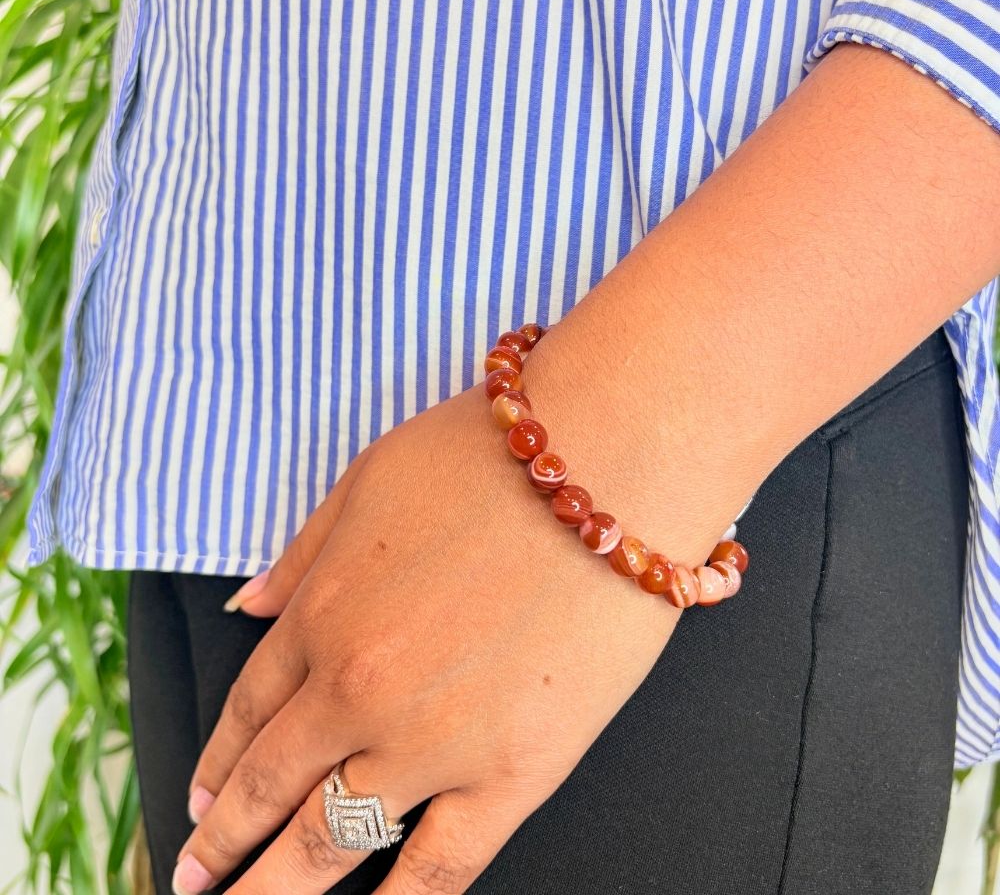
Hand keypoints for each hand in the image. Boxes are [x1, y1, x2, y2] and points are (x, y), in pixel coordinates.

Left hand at [174, 379, 696, 893]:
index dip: (219, 763)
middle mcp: (357, 688)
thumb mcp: (370, 479)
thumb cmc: (492, 455)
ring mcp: (430, 741)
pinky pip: (436, 872)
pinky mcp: (513, 773)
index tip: (203, 802)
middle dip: (222, 846)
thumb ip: (303, 551)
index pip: (248, 710)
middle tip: (193, 879)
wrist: (608, 459)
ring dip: (275, 891)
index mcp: (322, 613)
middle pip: (268, 788)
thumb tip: (246, 605)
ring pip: (329, 844)